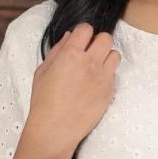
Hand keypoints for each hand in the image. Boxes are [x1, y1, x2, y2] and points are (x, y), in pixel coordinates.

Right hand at [8, 21, 120, 158]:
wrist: (55, 129)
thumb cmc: (44, 101)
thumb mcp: (43, 71)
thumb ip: (58, 50)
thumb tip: (70, 37)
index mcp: (71, 54)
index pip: (86, 29)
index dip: (83, 34)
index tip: (80, 42)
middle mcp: (90, 63)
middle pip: (106, 38)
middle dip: (98, 43)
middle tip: (90, 54)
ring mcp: (102, 78)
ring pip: (115, 55)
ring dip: (106, 58)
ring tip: (95, 68)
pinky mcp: (109, 92)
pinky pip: (114, 75)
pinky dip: (107, 76)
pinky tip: (95, 85)